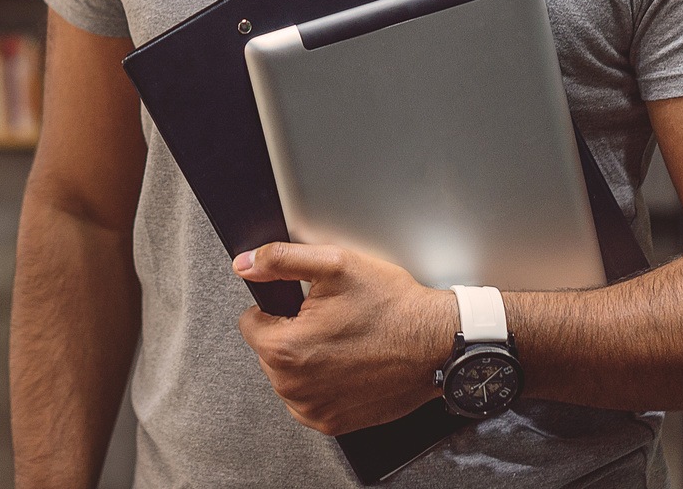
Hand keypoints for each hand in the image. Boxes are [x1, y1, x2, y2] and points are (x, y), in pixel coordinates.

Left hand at [234, 242, 458, 435]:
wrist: (436, 343)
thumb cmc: (393, 307)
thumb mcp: (336, 264)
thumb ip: (281, 259)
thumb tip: (246, 264)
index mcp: (286, 349)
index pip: (250, 324)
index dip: (276, 308)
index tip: (304, 307)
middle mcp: (295, 387)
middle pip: (268, 352)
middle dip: (291, 334)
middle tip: (330, 321)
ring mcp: (314, 409)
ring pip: (286, 377)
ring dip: (305, 360)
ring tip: (342, 341)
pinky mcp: (333, 423)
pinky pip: (307, 399)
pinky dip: (321, 383)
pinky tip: (348, 364)